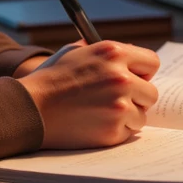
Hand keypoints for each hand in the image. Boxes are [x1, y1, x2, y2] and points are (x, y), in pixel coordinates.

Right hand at [16, 41, 159, 149]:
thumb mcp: (76, 51)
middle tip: (118, 100)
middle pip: (151, 92)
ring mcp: (119, 105)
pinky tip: (95, 123)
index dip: (142, 71)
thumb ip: (104, 52)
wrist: (30, 107)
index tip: (135, 78)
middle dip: (138, 97)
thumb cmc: (51, 78)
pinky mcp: (113, 129)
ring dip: (127, 116)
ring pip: (142, 115)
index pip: (152, 62)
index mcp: (114, 53)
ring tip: (101, 113)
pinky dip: (116, 130)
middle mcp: (121, 78)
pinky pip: (128, 132)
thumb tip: (127, 54)